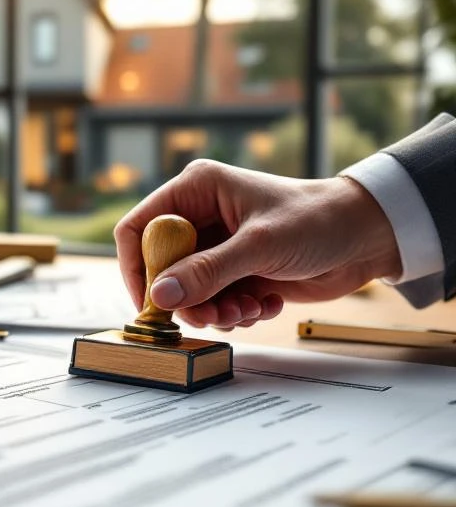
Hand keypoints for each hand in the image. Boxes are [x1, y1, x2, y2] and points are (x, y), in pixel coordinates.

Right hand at [114, 160, 401, 329]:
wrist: (368, 237)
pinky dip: (236, 311)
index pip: (140, 228)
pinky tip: (266, 302)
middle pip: (161, 267)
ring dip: (214, 309)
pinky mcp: (235, 271)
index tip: (150, 302)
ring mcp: (218, 246)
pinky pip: (214, 301)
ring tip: (247, 309)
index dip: (138, 266)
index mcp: (197, 190)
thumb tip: (162, 296)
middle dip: (185, 298)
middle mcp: (201, 217)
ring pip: (187, 291)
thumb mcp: (259, 246)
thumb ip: (207, 272)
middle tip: (211, 316)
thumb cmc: (319, 221)